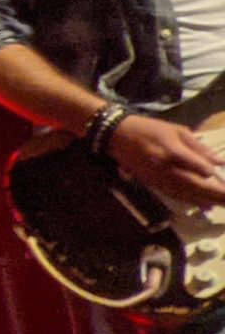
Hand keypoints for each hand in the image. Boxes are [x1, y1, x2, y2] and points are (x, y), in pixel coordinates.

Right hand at [109, 115, 224, 207]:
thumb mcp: (177, 131)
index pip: (200, 169)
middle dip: (218, 195)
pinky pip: (178, 196)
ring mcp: (160, 180)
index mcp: (173, 152)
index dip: (212, 173)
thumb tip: (219, 163)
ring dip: (208, 201)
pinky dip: (194, 201)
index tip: (222, 176)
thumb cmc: (149, 129)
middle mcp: (167, 170)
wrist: (118, 136)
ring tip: (223, 204)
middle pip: (198, 187)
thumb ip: (199, 148)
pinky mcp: (154, 185)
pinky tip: (206, 205)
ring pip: (189, 195)